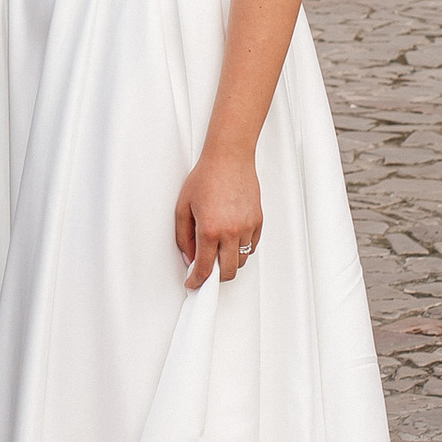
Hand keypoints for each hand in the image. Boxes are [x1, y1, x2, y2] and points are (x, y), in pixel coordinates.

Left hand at [176, 149, 262, 289]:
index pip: (204, 268)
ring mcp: (247, 227)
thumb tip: (189, 256)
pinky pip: (251, 246)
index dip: (196, 281)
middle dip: (214, 278)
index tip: (192, 284)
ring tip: (217, 250)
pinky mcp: (258, 221)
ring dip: (228, 262)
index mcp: (209, 230)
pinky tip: (230, 239)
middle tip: (205, 272)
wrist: (229, 158)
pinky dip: (241, 249)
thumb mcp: (183, 207)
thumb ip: (183, 236)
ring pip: (240, 261)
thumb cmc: (206, 177)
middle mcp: (231, 232)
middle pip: (226, 272)